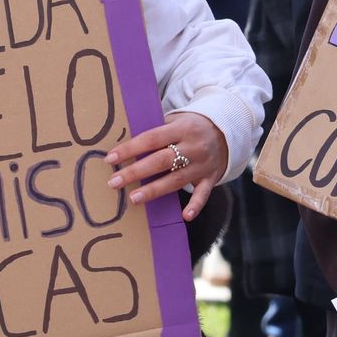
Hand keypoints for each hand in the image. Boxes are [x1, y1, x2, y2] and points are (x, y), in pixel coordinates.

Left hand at [105, 112, 226, 220]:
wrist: (226, 131)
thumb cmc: (191, 126)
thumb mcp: (176, 120)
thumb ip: (157, 132)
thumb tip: (125, 146)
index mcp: (182, 128)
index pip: (151, 138)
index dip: (130, 148)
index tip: (110, 158)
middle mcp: (193, 146)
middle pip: (161, 160)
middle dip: (136, 171)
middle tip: (114, 182)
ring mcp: (202, 164)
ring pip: (176, 179)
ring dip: (154, 190)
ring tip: (134, 198)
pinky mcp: (210, 178)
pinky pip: (203, 194)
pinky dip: (195, 205)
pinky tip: (185, 216)